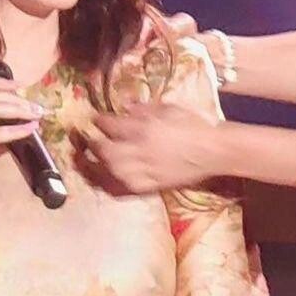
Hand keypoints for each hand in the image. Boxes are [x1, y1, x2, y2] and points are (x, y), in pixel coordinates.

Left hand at [87, 103, 223, 192]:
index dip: (98, 121)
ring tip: (85, 162)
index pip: (110, 125)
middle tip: (81, 139)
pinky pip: (124, 189)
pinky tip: (103, 180)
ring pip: (110, 172)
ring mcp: (145, 171)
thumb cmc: (194, 124)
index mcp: (144, 128)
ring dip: (93, 167)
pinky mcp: (151, 186)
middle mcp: (140, 151)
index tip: (93, 119)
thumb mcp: (168, 108)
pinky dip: (110, 184)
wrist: (214, 151)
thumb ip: (143, 108)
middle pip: (104, 151)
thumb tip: (125, 107)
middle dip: (89, 145)